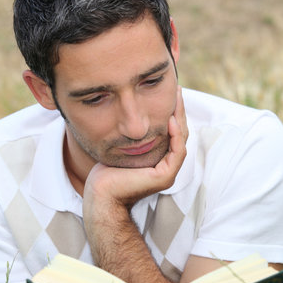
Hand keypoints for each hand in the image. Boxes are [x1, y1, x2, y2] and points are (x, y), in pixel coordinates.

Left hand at [83, 86, 187, 209]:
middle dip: (180, 110)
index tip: (171, 92)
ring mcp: (167, 172)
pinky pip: (177, 152)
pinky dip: (176, 135)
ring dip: (181, 118)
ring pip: (181, 140)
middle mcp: (166, 165)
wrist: (100, 193)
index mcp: (159, 159)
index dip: (173, 112)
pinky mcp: (164, 176)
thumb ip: (131, 134)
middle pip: (180, 132)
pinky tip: (170, 120)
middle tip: (178, 89)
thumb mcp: (121, 145)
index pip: (172, 132)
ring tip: (177, 98)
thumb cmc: (105, 171)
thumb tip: (131, 113)